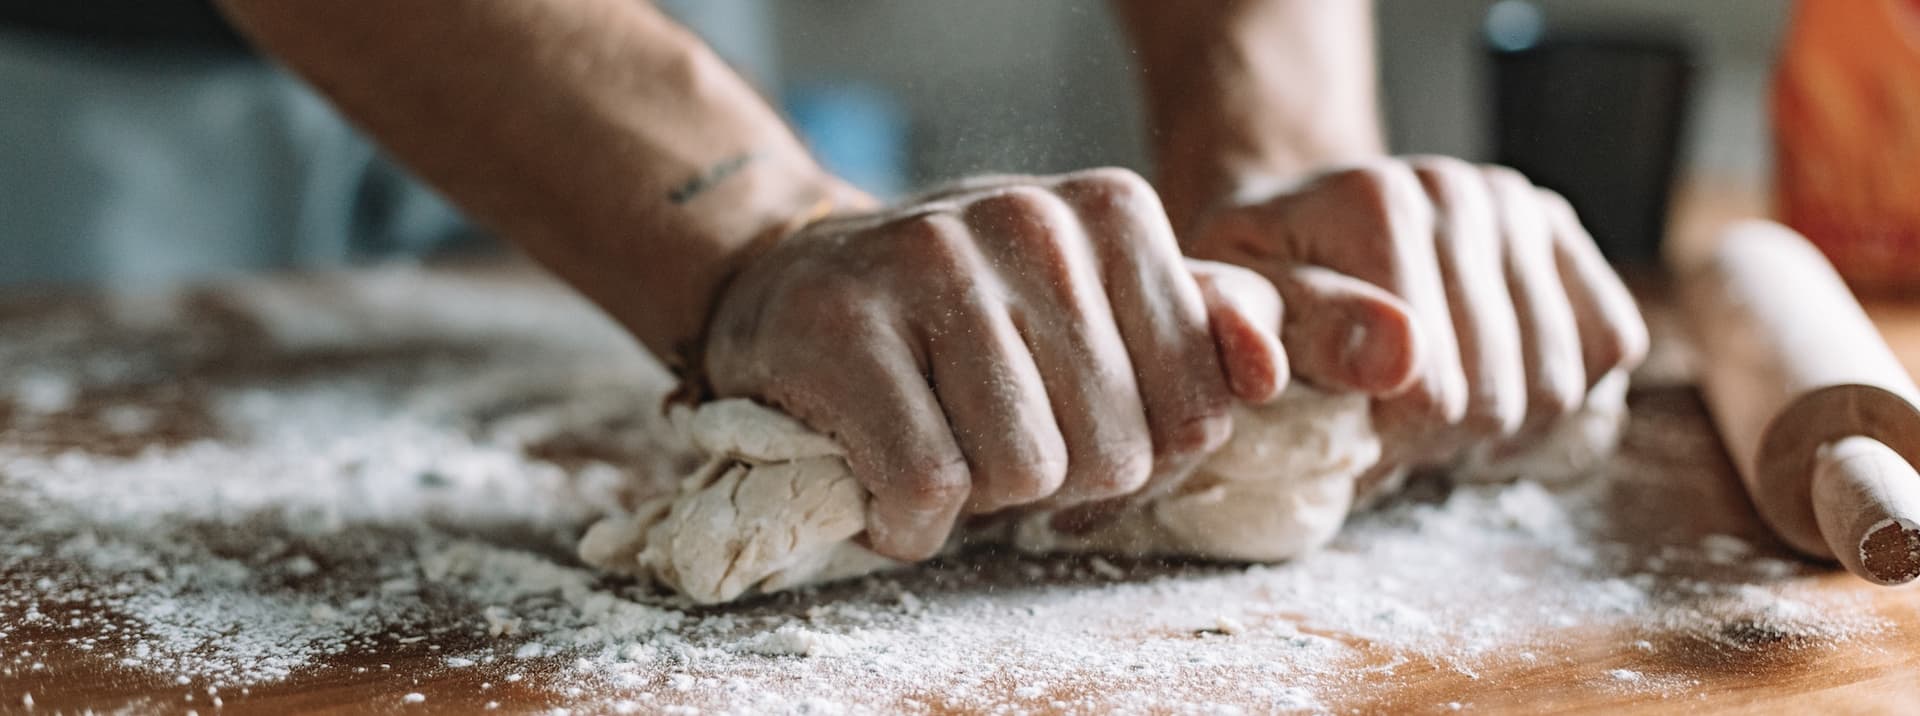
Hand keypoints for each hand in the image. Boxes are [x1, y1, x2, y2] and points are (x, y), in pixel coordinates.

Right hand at [703, 168, 1287, 559]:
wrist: (792, 280)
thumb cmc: (965, 314)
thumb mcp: (1094, 300)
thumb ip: (1200, 331)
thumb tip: (1266, 372)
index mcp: (1114, 212)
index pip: (1197, 411)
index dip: (1133, 454)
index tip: (1069, 421)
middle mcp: (1032, 220)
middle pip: (1113, 453)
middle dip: (1052, 481)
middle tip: (990, 435)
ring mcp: (931, 262)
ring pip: (1023, 471)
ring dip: (976, 501)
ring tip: (936, 443)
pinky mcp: (845, 326)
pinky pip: (928, 485)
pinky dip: (908, 520)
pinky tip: (885, 480)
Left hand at [1184, 157, 1648, 474]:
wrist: (1296, 220)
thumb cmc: (1259, 279)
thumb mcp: (1239, 304)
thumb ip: (1285, 328)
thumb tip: (1397, 358)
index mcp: (1377, 204)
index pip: (1430, 394)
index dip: (1389, 444)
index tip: (1348, 432)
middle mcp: (1459, 192)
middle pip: (1499, 398)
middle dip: (1441, 442)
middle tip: (1392, 429)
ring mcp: (1517, 206)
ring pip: (1560, 386)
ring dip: (1500, 430)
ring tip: (1436, 413)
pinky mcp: (1560, 229)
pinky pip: (1611, 344)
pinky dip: (1563, 394)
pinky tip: (1494, 387)